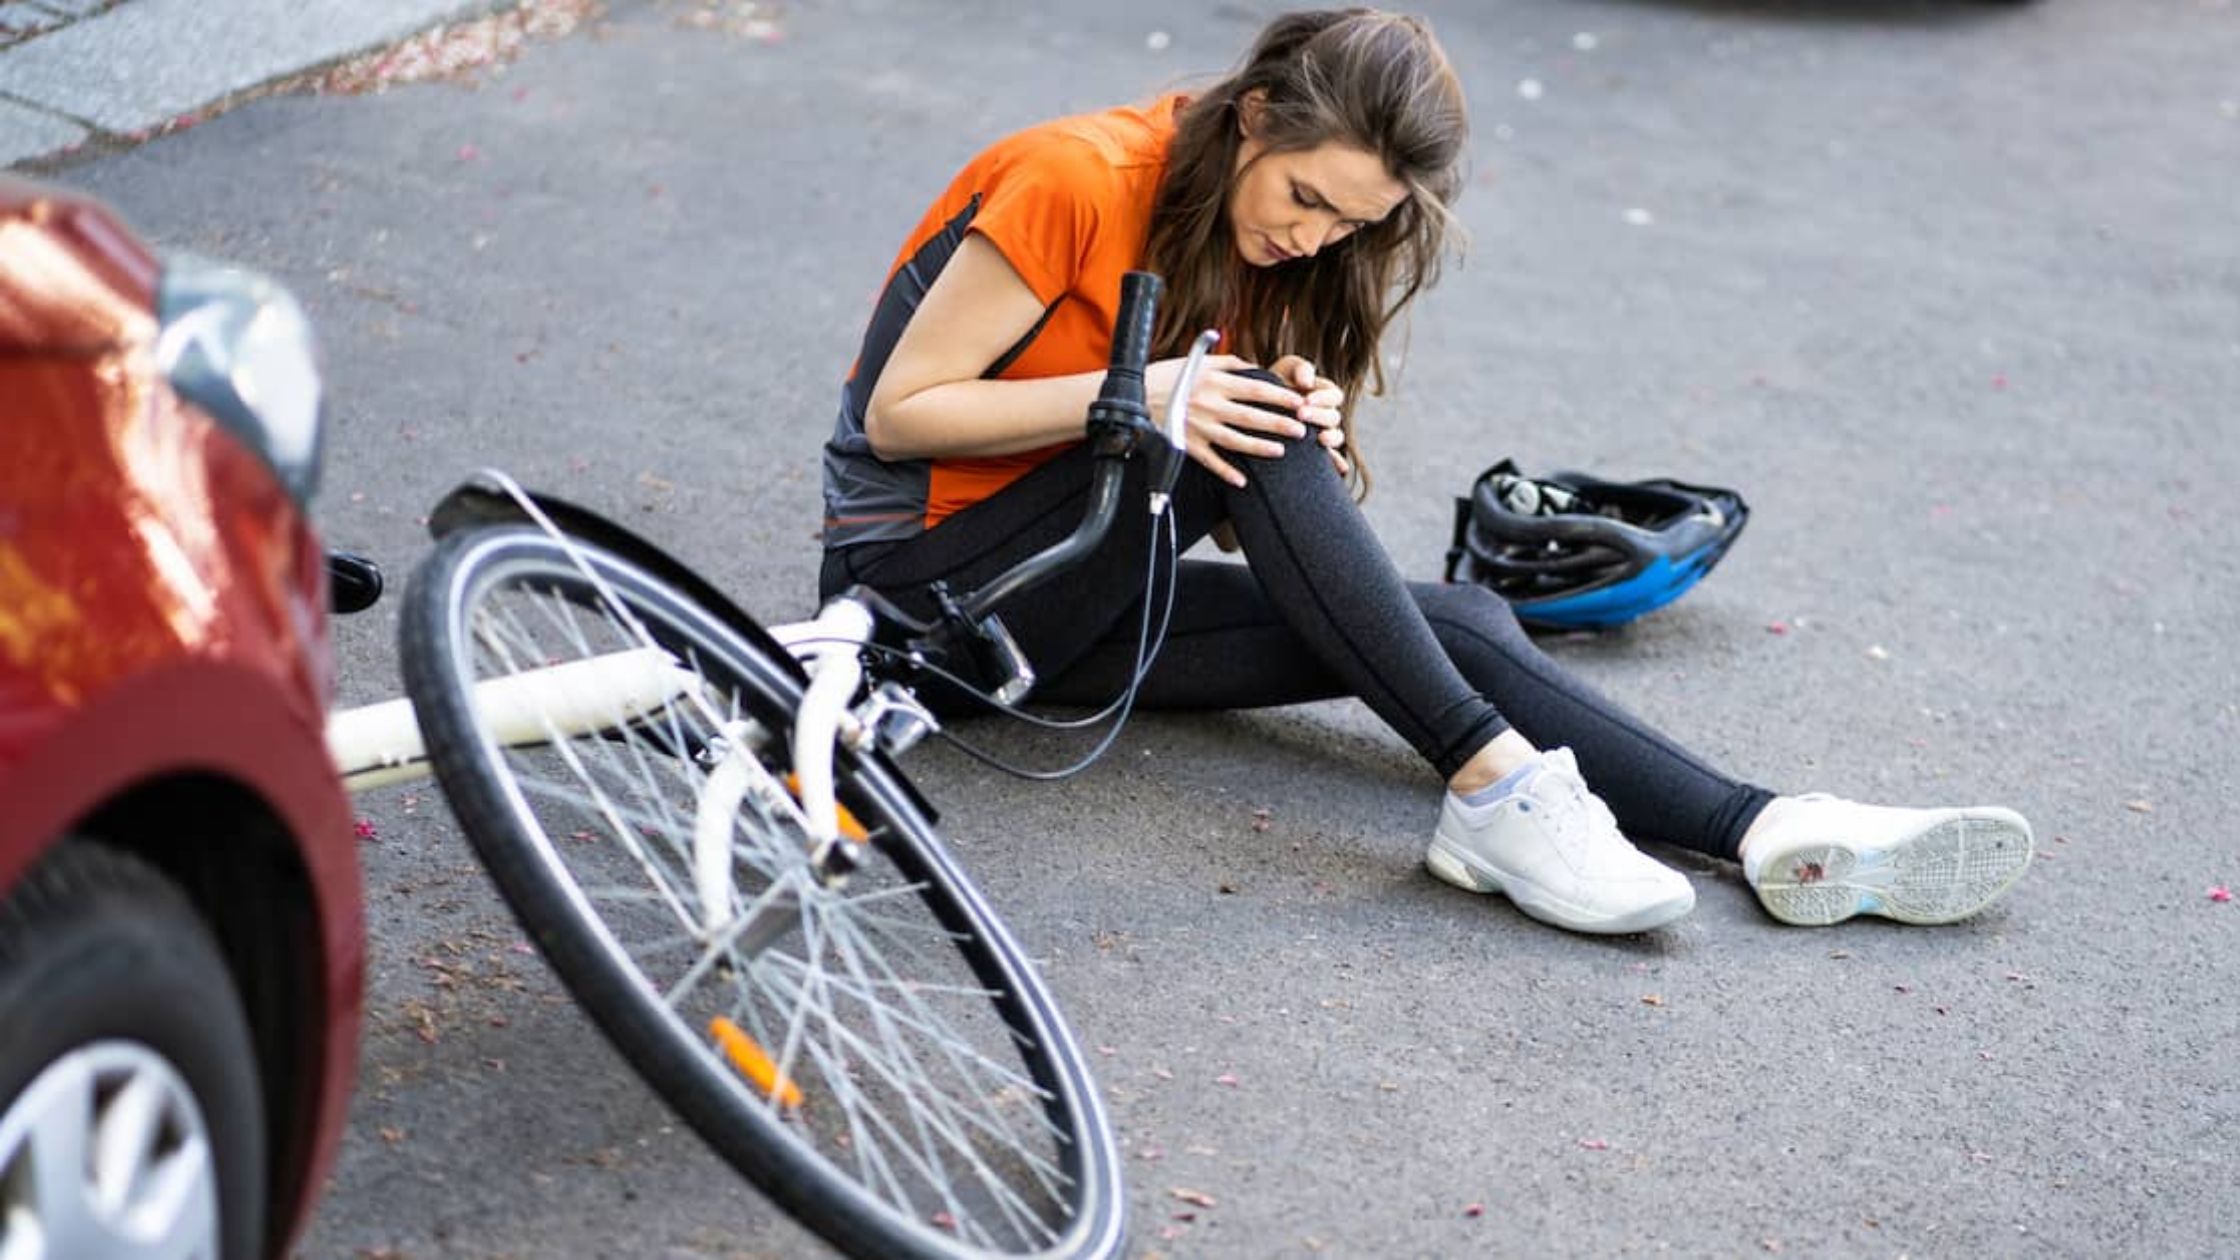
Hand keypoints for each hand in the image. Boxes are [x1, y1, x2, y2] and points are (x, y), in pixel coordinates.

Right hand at [1145, 354, 1308, 487]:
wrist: (1134, 395)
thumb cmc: (1168, 376)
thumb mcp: (1199, 362)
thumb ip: (1230, 364)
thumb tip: (1257, 368)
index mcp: (1213, 381)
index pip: (1255, 388)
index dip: (1279, 396)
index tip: (1299, 401)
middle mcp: (1207, 404)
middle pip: (1250, 416)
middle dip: (1278, 423)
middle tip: (1301, 430)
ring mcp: (1197, 426)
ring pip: (1234, 440)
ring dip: (1259, 447)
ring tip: (1280, 452)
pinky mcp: (1186, 444)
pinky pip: (1209, 461)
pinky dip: (1225, 472)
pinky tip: (1242, 481)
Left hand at [1269, 354, 1349, 476]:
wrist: (1255, 405)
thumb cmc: (1274, 381)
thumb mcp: (1286, 369)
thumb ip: (1301, 368)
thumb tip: (1307, 381)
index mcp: (1323, 393)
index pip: (1334, 395)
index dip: (1323, 397)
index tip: (1306, 399)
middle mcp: (1326, 414)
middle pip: (1333, 416)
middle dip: (1319, 415)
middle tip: (1300, 415)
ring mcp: (1321, 432)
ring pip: (1336, 436)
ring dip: (1331, 437)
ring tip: (1320, 438)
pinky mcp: (1314, 450)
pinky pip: (1331, 458)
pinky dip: (1336, 463)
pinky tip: (1340, 469)